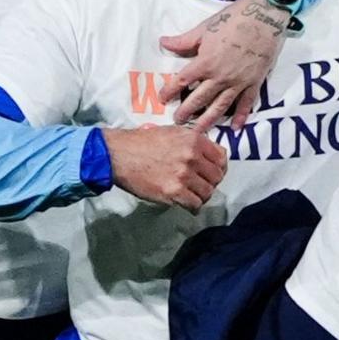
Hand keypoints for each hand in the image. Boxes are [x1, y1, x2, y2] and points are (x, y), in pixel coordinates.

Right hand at [103, 126, 229, 210]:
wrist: (117, 155)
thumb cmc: (142, 142)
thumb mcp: (173, 132)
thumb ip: (194, 141)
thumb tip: (210, 153)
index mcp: (195, 140)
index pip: (221, 157)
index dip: (219, 167)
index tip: (213, 172)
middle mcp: (192, 157)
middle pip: (217, 176)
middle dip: (211, 182)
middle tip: (202, 186)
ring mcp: (183, 175)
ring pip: (207, 192)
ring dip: (202, 196)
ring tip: (194, 195)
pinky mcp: (172, 191)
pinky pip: (193, 203)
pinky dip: (193, 207)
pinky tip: (189, 206)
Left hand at [158, 0, 292, 129]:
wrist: (264, 17)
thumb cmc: (232, 20)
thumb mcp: (204, 29)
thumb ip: (183, 41)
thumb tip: (163, 43)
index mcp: (205, 63)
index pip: (181, 82)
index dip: (169, 91)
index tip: (163, 98)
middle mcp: (220, 77)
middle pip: (198, 99)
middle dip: (186, 111)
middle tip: (177, 120)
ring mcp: (238, 82)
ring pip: (220, 106)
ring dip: (208, 119)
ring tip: (198, 129)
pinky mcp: (254, 82)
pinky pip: (247, 103)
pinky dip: (241, 116)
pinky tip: (235, 127)